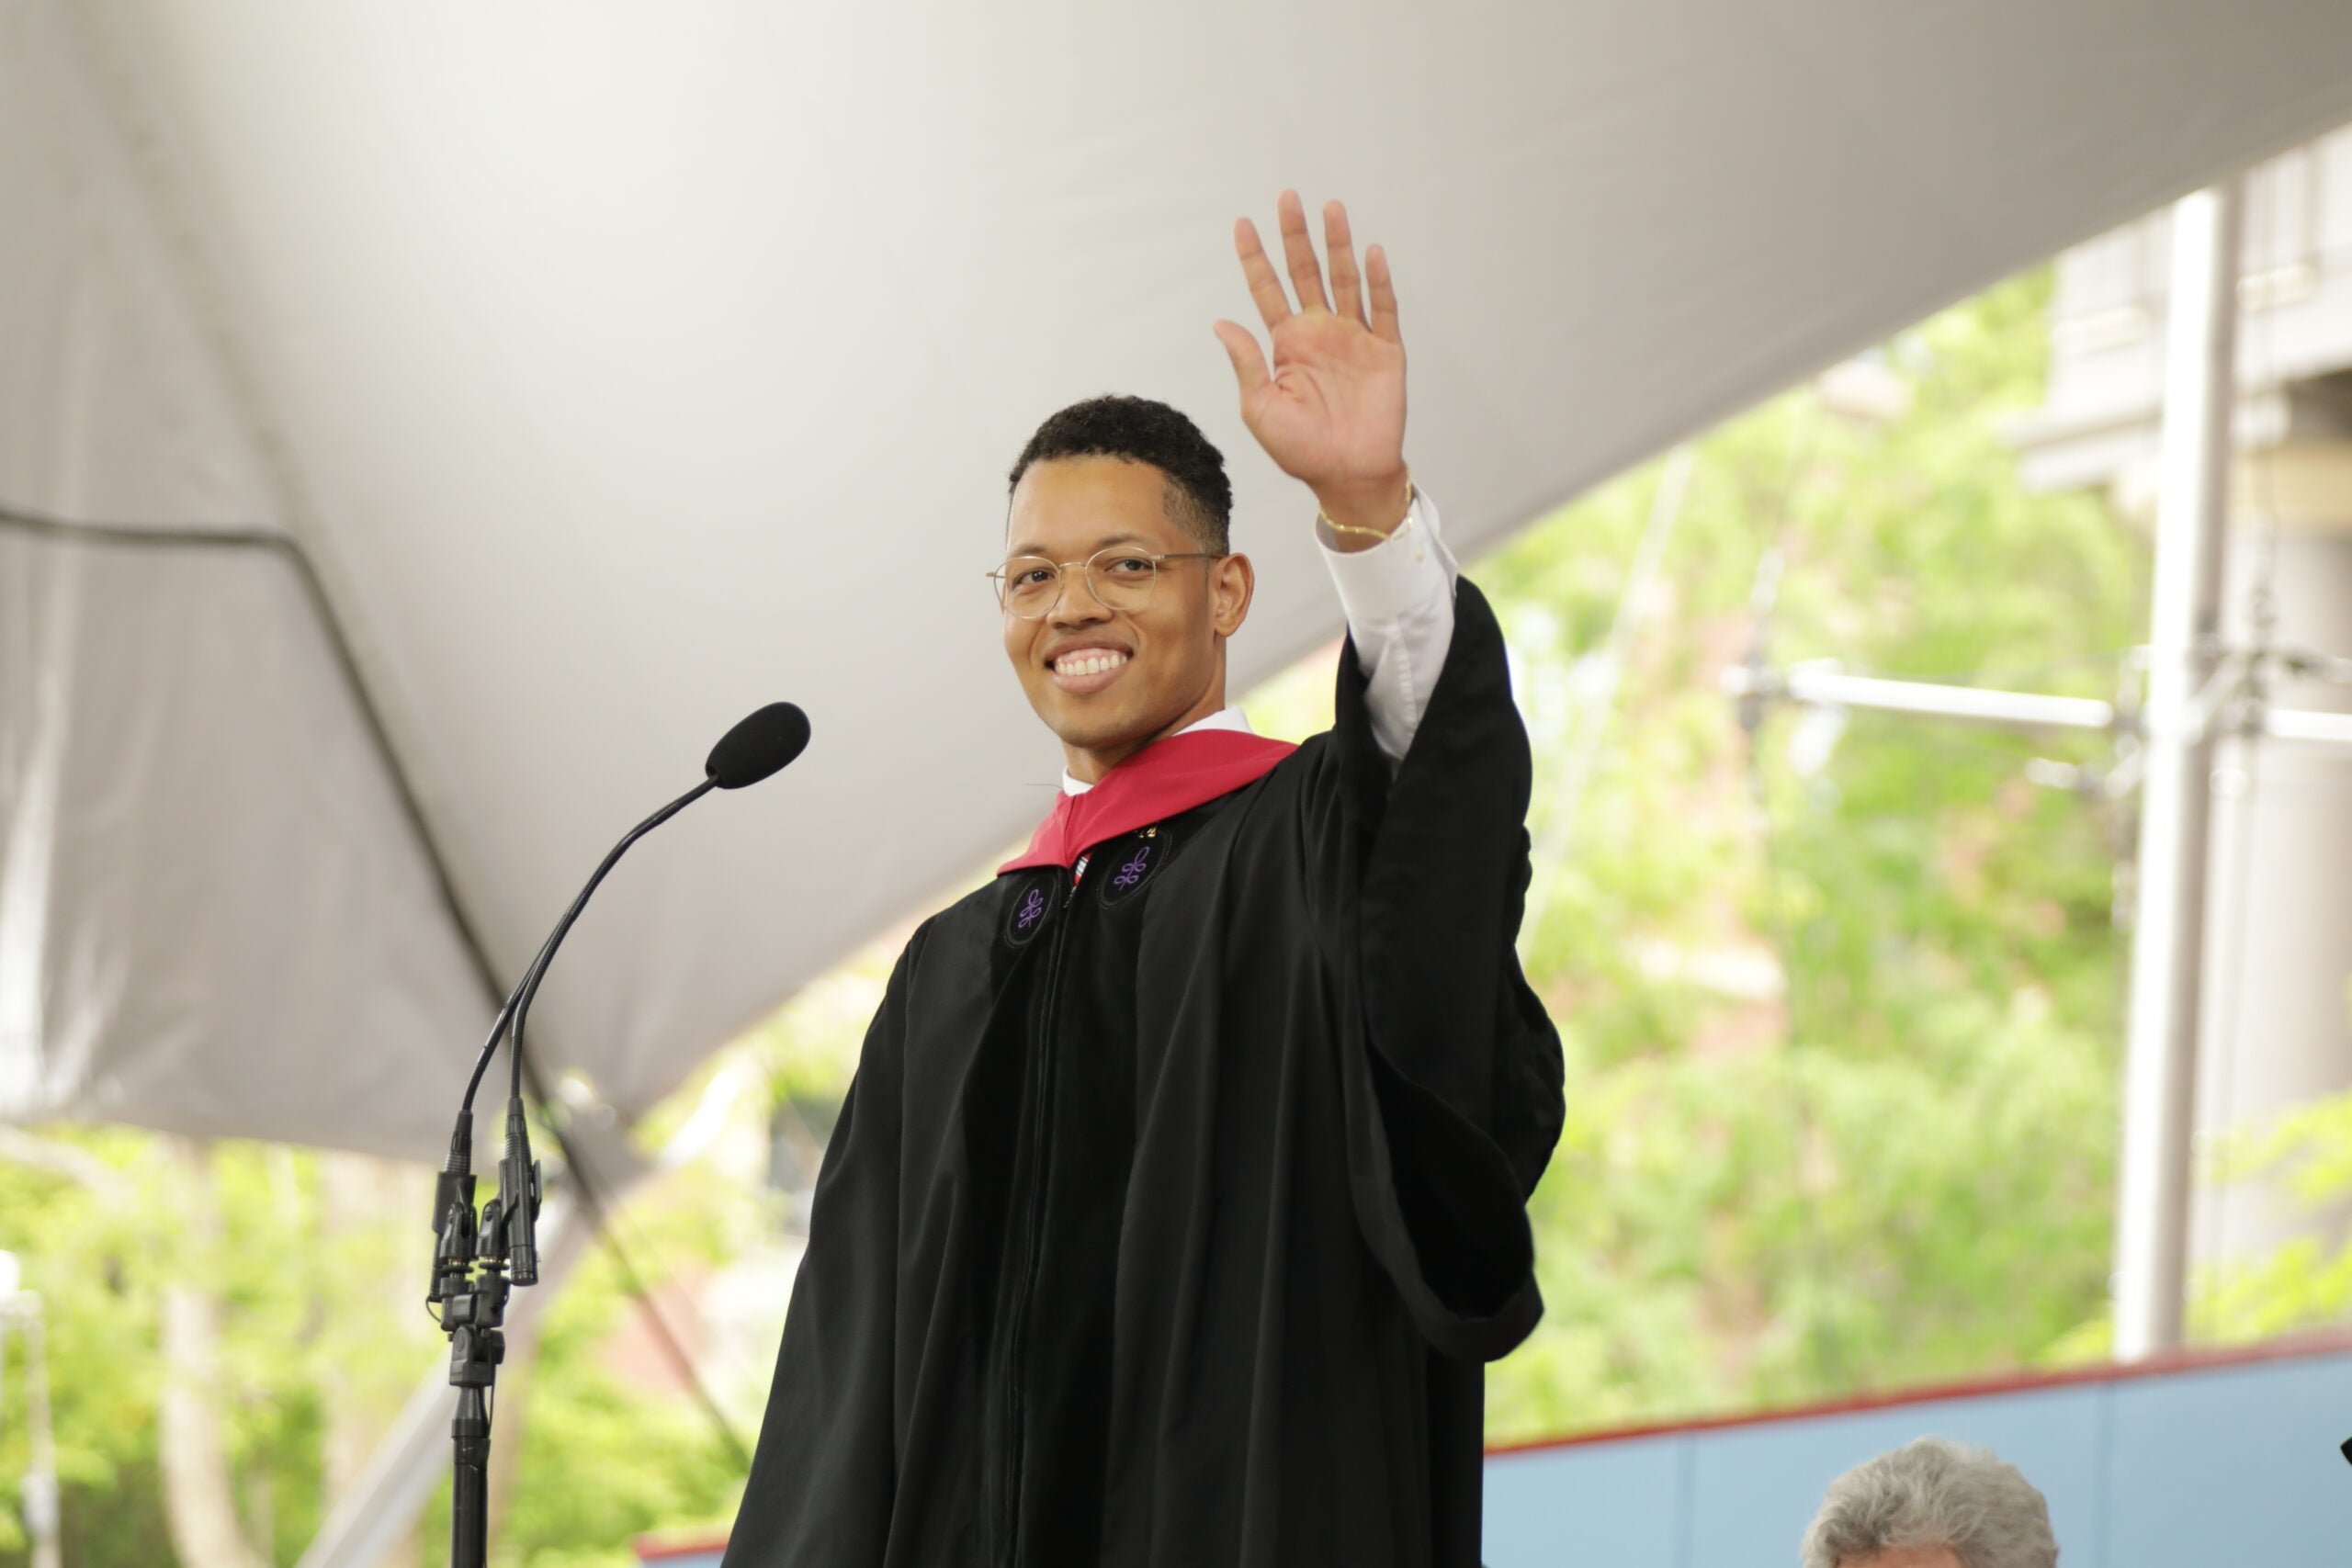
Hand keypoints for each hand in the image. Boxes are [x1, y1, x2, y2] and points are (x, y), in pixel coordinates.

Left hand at [1213, 192, 1409, 538]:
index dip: (1255, 258)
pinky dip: (1378, 281)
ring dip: (1338, 245)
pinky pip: (1383, 310)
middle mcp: (1320, 332)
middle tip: (1287, 197)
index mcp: (1287, 344)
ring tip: (1331, 209)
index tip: (1242, 224)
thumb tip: (1219, 320)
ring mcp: (1354, 338)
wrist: (1347, 475)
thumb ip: (1245, 362)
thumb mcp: (1260, 407)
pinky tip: (1371, 253)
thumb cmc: (1299, 449)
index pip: (1267, 290)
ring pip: (1345, 280)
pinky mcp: (1386, 352)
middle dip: (1296, 236)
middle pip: (1306, 273)